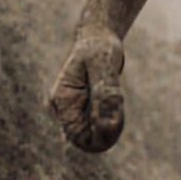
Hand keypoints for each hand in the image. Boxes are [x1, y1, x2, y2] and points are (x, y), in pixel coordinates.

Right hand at [45, 23, 126, 152]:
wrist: (99, 39)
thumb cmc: (99, 49)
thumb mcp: (103, 66)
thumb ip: (103, 92)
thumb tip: (104, 121)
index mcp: (62, 98)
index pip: (75, 134)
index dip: (95, 137)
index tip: (114, 124)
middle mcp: (65, 109)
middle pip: (84, 140)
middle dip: (105, 134)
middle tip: (119, 116)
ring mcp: (76, 110)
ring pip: (94, 135)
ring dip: (110, 128)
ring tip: (118, 105)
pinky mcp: (87, 110)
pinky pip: (100, 127)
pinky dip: (112, 121)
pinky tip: (117, 104)